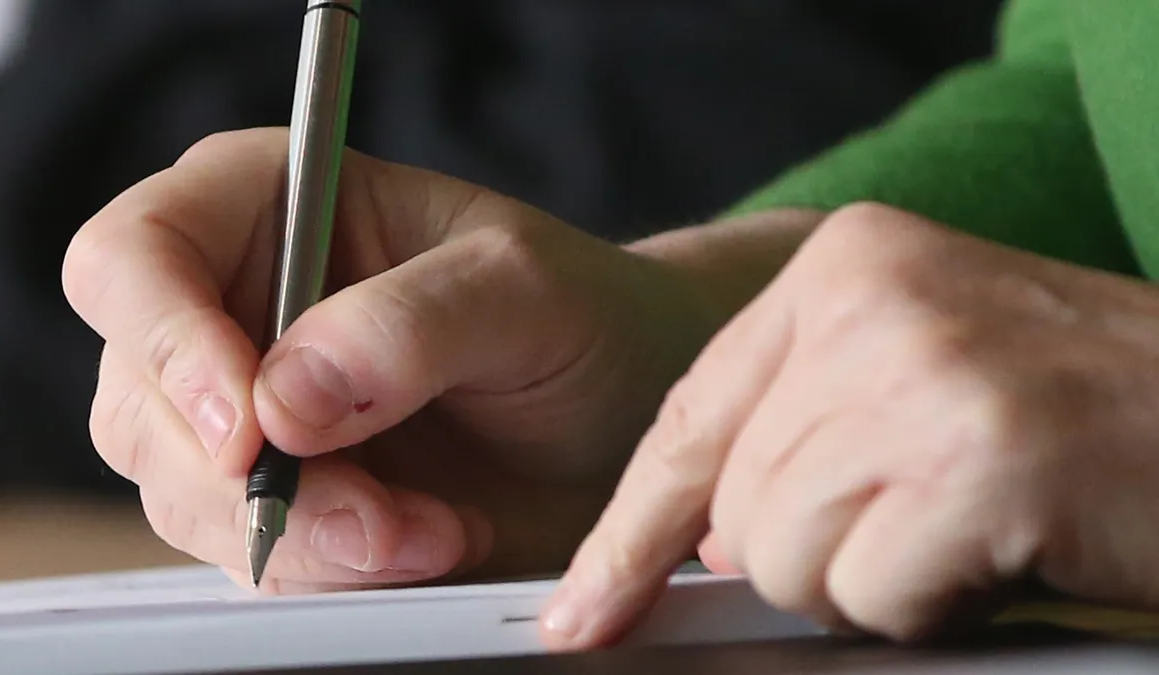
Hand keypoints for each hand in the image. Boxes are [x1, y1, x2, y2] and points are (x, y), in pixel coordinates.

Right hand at [62, 128, 718, 591]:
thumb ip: (409, 324)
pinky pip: (249, 554)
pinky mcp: (282, 495)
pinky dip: (330, 569)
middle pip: (143, 399)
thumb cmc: (584, 318)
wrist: (623, 415)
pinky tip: (426, 543)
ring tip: (434, 530)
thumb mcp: (524, 292)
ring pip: (186, 494)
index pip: (135, 256)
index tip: (254, 431)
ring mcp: (250, 409)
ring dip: (305, 537)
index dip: (168, 344)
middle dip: (255, 479)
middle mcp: (237, 303)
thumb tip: (281, 400)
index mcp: (269, 203)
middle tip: (380, 513)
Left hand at [544, 203, 1158, 646]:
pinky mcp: (976, 459)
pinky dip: (932, 604)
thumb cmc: (1084, 409)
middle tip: (927, 517)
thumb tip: (704, 537)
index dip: (629, 529)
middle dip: (816, 551)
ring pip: (784, 559)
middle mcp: (872, 299)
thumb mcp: (922, 374)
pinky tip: (1006, 548)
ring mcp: (923, 371)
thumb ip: (803, 427)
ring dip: (875, 579)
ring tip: (971, 526)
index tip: (584, 609)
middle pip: (734, 503)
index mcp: (846, 261)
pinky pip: (868, 594)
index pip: (691, 415)